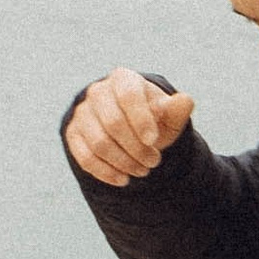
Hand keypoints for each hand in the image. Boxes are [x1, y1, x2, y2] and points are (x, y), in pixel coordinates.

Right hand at [65, 68, 196, 186]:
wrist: (129, 126)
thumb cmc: (153, 118)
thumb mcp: (168, 114)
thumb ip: (176, 109)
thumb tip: (185, 101)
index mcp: (123, 79)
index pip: (129, 96)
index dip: (141, 120)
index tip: (153, 141)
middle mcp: (98, 92)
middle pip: (113, 123)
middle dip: (136, 148)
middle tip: (154, 162)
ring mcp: (82, 113)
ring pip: (99, 143)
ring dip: (124, 162)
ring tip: (143, 170)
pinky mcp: (73, 133)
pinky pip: (85, 157)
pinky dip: (106, 172)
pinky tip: (123, 179)